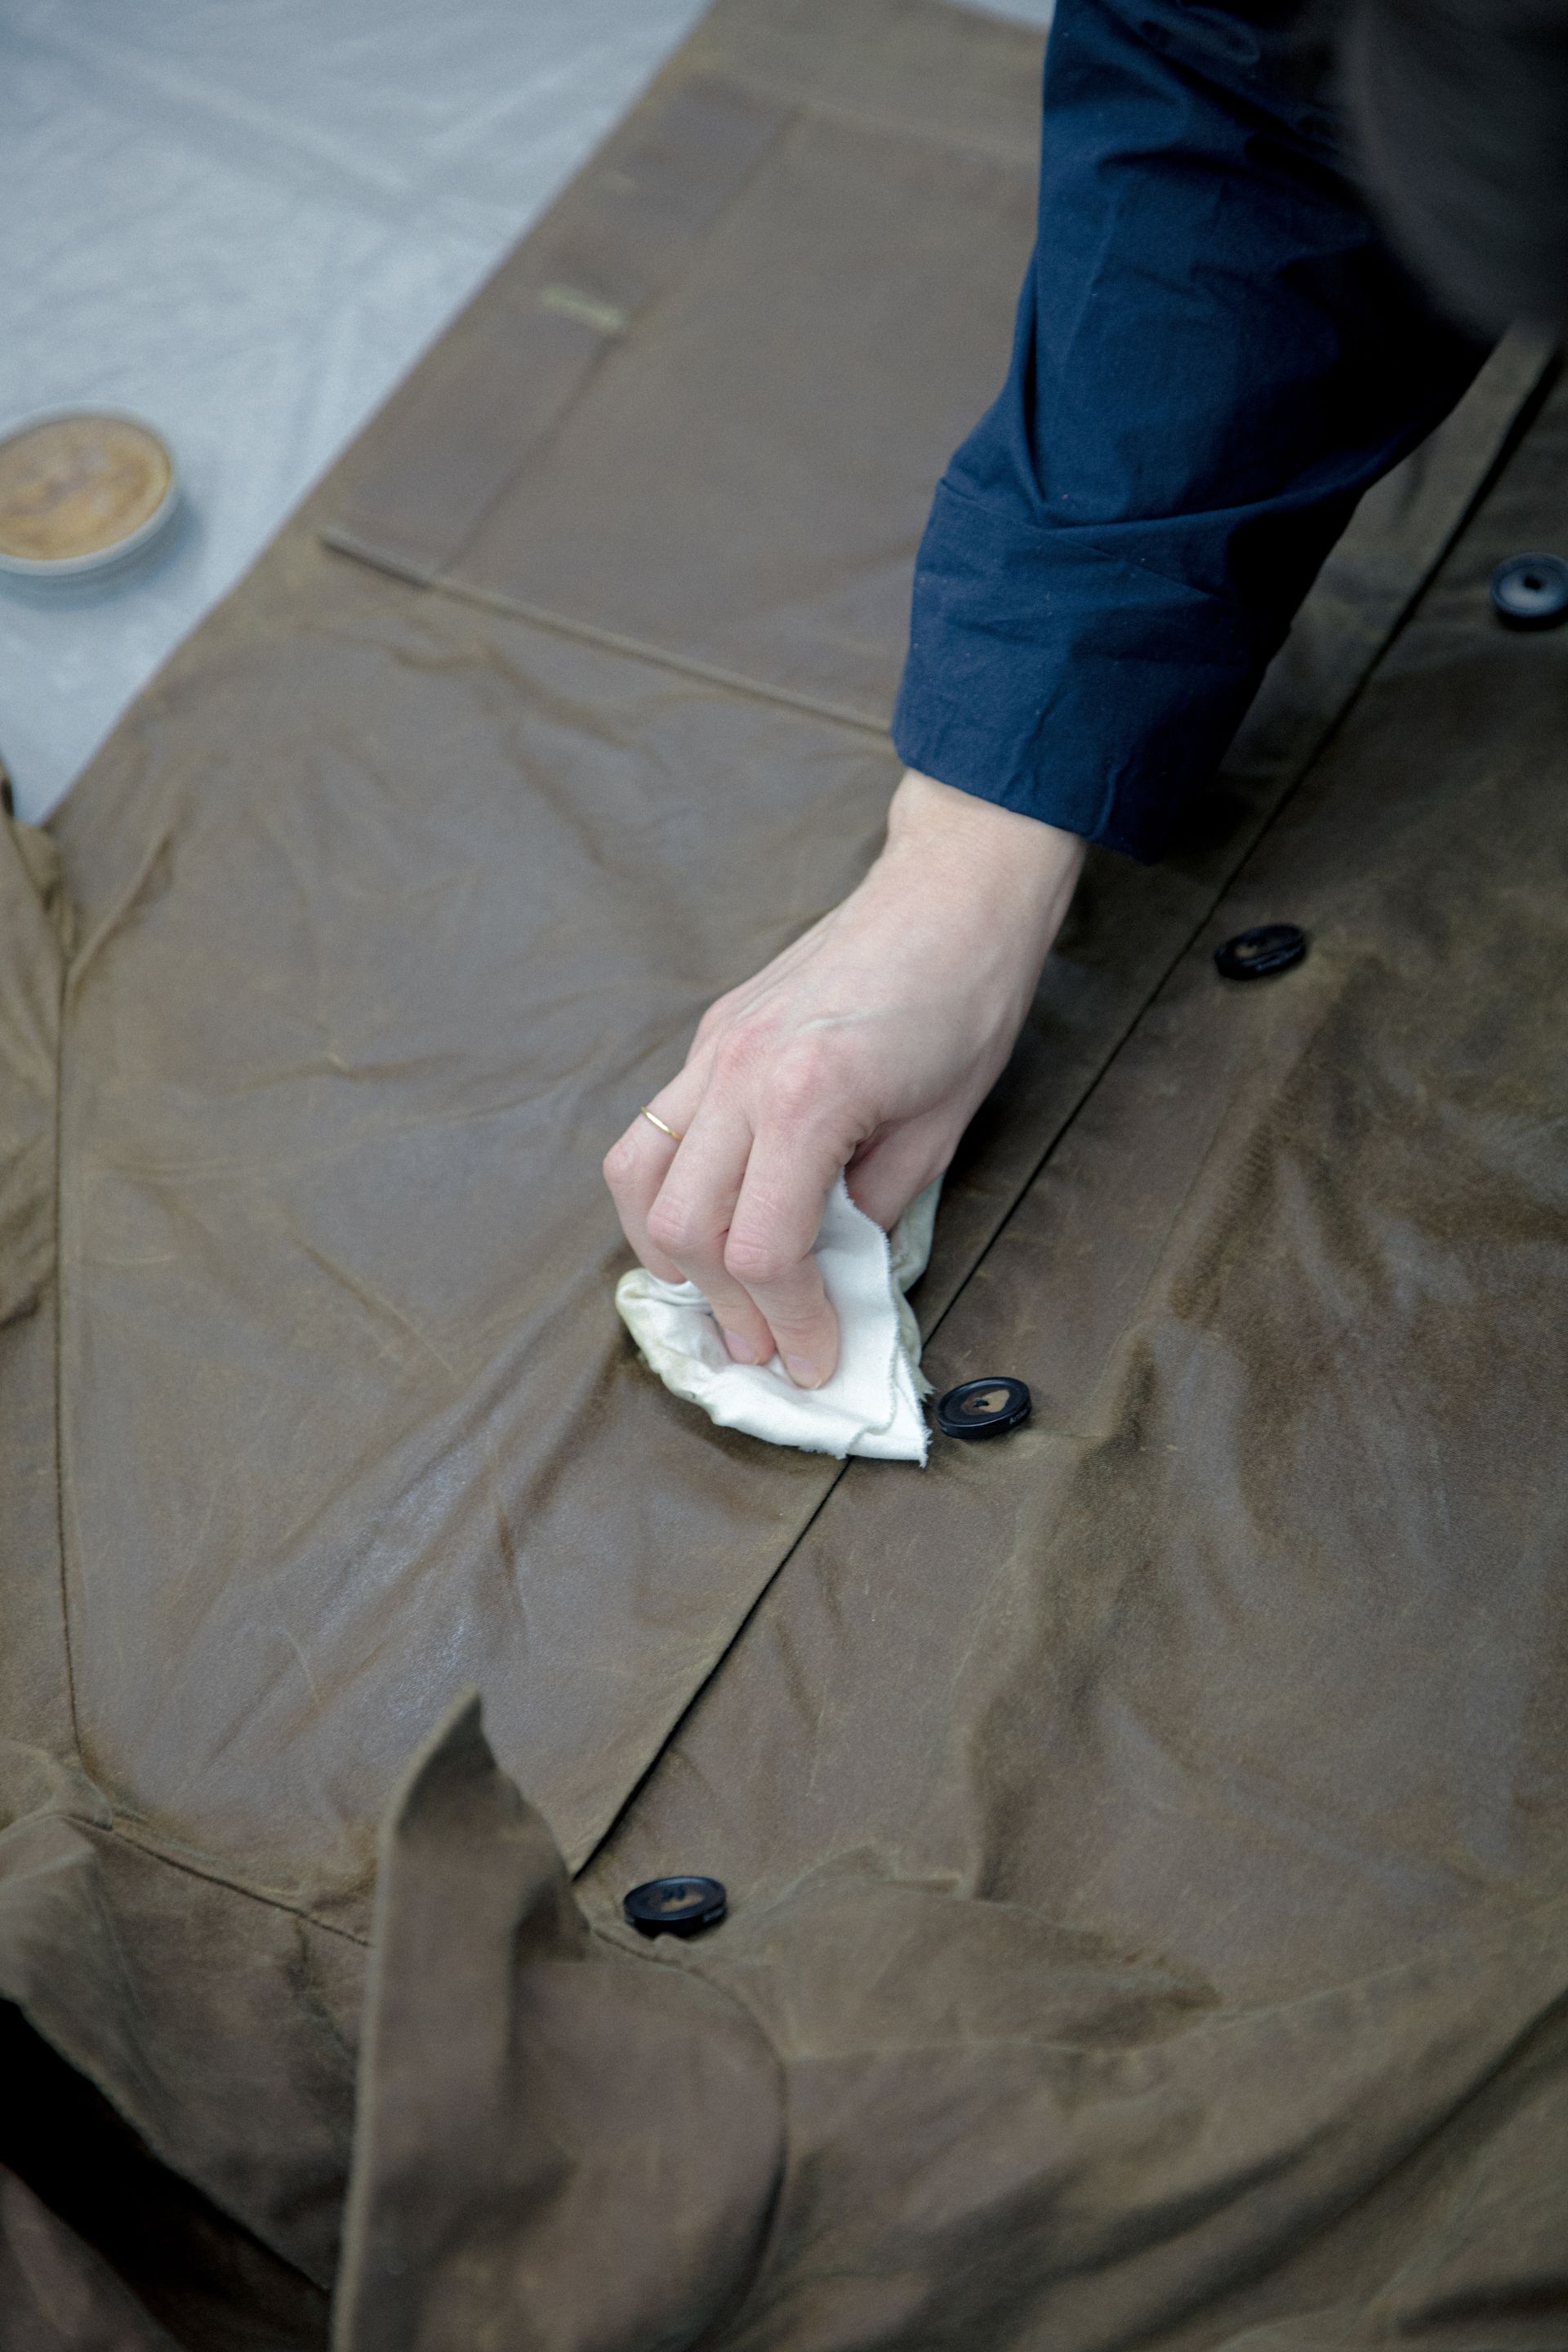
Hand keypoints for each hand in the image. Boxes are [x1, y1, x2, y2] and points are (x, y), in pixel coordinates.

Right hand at [604, 770, 1083, 1386]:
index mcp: (807, 1095)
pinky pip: (652, 1132)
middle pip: (683, 1226)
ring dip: (669, 1254)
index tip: (815, 1359)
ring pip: (637, 1178)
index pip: (762, 1248)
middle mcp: (740, 1071)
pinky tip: (708, 1221)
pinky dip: (664, 1193)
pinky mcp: (709, 1036)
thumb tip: (830, 1278)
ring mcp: (712, 1049)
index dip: (789, 1321)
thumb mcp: (939, 1130)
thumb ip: (873, 1211)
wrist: (952, 896)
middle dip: (725, 1306)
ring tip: (719, 1294)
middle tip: (766, 1346)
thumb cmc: (966, 1003)